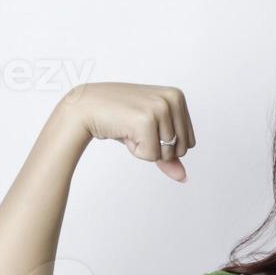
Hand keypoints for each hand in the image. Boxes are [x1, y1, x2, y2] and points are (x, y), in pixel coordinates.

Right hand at [59, 82, 197, 181]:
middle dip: (157, 148)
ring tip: (130, 129)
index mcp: (177, 96)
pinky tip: (124, 132)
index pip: (189, 142)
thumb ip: (169, 154)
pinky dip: (136, 151)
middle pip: (182, 149)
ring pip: (167, 154)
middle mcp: (173, 99)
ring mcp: (160, 108)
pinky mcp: (147, 120)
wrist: (86, 107)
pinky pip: (151, 156)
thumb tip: (183, 177)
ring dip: (145, 149)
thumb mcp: (149, 134)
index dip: (165, 144)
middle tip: (136, 129)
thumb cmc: (118, 118)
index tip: (145, 126)